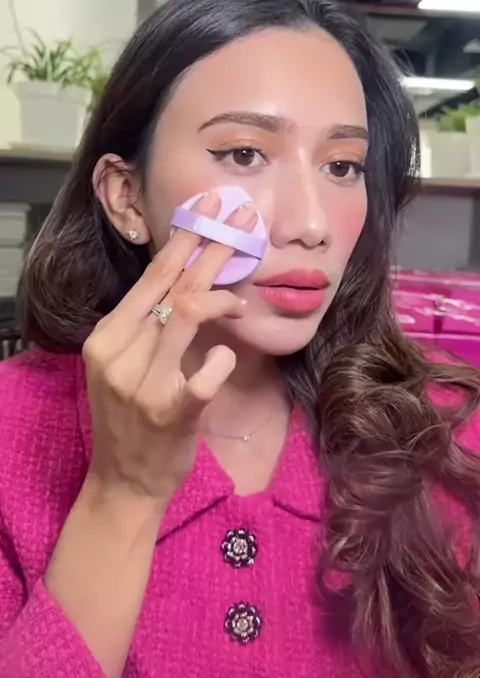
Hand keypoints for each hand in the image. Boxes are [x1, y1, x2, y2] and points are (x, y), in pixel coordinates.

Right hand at [82, 190, 256, 504]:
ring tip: (238, 296)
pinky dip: (222, 358)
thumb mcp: (125, 365)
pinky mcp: (171, 414)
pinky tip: (226, 352)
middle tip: (238, 220)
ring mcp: (143, 385)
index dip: (182, 242)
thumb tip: (191, 280)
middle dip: (209, 249)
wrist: (124, 481)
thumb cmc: (130, 417)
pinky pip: (203, 375)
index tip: (207, 210)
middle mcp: (120, 355)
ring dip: (220, 298)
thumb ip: (149, 327)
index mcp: (107, 337)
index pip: (150, 280)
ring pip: (187, 317)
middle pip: (172, 288)